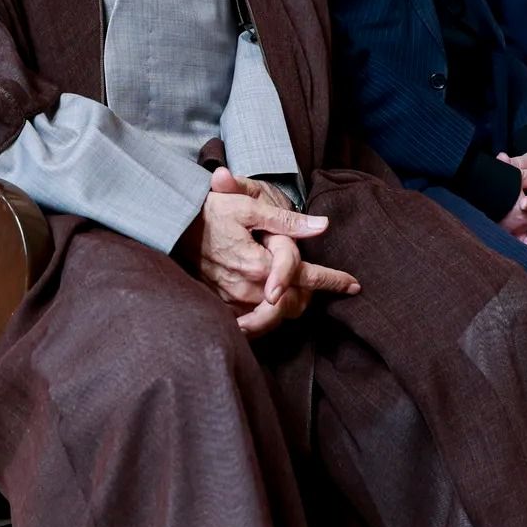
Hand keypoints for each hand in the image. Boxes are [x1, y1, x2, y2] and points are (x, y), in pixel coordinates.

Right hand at [184, 168, 355, 337]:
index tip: (354, 285)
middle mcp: (246, 289)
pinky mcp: (220, 304)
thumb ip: (288, 221)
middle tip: (322, 282)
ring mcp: (232, 300)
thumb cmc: (210, 211)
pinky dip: (267, 315)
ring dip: (291, 305)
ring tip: (301, 292)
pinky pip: (252, 320)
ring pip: (275, 315)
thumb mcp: (249, 206)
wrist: (172, 224)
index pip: (307, 277)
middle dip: (310, 295)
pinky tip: (273, 304)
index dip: (333, 280)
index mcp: (259, 264)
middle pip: (294, 304)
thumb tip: (323, 227)